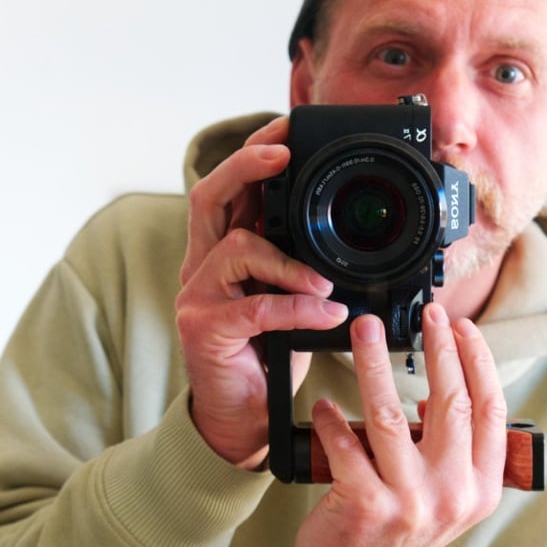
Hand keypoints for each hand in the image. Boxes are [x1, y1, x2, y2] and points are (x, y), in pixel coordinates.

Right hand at [176, 116, 348, 467]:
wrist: (243, 417)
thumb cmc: (268, 354)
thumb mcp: (292, 298)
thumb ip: (303, 264)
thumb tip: (348, 241)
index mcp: (225, 250)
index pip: (231, 188)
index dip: (254, 154)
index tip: (289, 129)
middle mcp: (204, 265)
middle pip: (211, 196)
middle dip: (247, 165)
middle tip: (283, 153)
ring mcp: (198, 295)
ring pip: (235, 247)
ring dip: (288, 260)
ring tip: (325, 282)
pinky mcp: (204, 328)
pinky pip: (254, 307)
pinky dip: (296, 307)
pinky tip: (325, 313)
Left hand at [294, 303, 506, 546]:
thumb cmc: (399, 534)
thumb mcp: (445, 497)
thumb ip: (450, 451)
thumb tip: (434, 393)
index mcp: (481, 488)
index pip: (491, 410)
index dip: (479, 361)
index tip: (461, 326)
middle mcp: (452, 495)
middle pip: (450, 402)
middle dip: (437, 348)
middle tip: (425, 314)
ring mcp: (409, 502)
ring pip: (391, 413)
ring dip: (374, 363)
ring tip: (364, 330)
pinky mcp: (364, 506)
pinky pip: (345, 445)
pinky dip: (332, 419)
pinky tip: (323, 404)